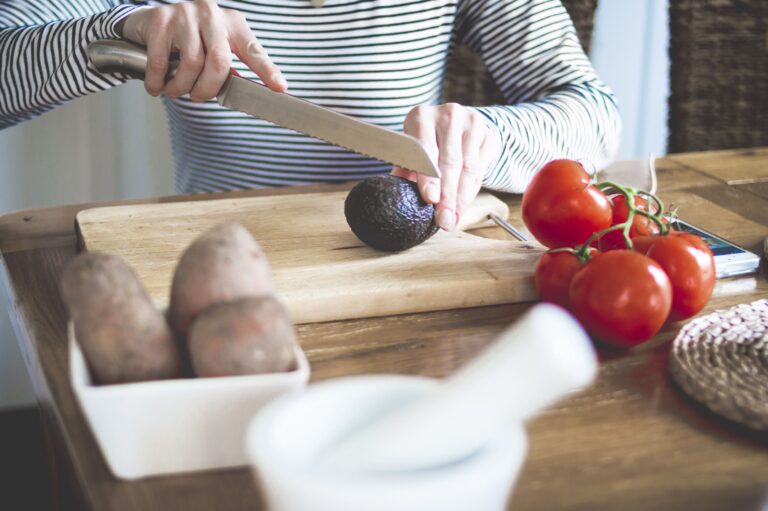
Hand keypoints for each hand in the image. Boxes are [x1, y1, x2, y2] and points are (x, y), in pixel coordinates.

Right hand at [120, 0, 286, 99]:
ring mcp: (185, 14)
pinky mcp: (161, 20)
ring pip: (192, 64)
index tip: (280, 88)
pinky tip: (158, 86)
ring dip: (182, 87)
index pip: (254, 50)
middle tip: (199, 97)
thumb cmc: (190, 40)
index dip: (267, 71)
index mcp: (233, 24)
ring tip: (177, 90)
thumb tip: (244, 93)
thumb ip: (230, 68)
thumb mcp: (216, 48)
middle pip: (220, 62)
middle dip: (209, 88)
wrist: (150, 21)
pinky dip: (158, 81)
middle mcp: (212, 15)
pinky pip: (161, 62)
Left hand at [392, 103, 500, 230]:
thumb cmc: (427, 142)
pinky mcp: (489, 135)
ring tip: (452, 219)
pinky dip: (471, 192)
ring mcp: (472, 123)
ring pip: (469, 168)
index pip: (426, 149)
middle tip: (443, 219)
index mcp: (422, 116)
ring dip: (461, 198)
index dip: (429, 177)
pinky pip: (481, 170)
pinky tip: (462, 207)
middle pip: (451, 161)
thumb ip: (406, 170)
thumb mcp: (412, 151)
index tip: (431, 199)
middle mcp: (448, 115)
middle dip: (447, 195)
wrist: (457, 126)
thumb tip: (400, 194)